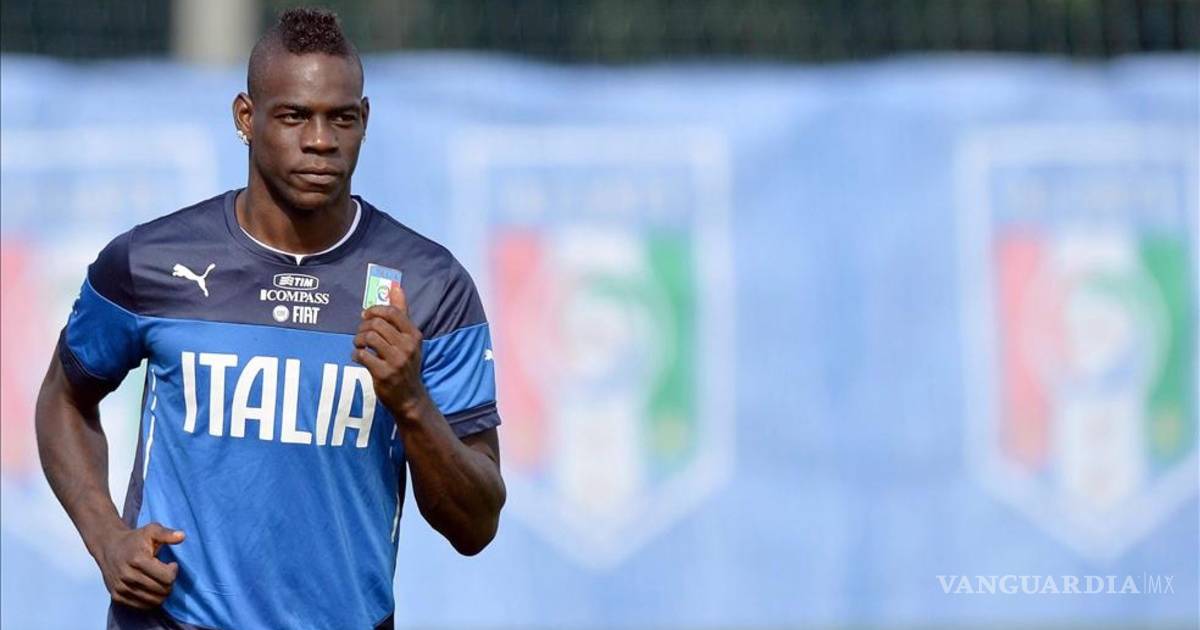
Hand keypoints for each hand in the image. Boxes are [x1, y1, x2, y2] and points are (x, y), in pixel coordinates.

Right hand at [96, 522, 183, 608]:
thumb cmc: (135, 539)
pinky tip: (150, 587)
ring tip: (159, 580)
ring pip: (154, 601)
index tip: (171, 564)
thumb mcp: (151, 530)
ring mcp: (121, 588)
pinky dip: (151, 600)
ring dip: (162, 592)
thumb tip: (182, 536)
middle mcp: (128, 576)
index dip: (174, 571)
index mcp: (138, 560)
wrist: (108, 547)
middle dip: (170, 582)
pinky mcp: (117, 597)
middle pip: (163, 590)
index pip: (167, 578)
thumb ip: (167, 534)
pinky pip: (142, 606)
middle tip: (165, 573)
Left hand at [352, 283, 426, 416]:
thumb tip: (396, 286)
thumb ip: (402, 312)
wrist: (410, 398)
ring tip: (359, 345)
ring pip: (369, 337)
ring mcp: (396, 361)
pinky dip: (356, 354)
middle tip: (361, 334)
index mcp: (414, 335)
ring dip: (358, 339)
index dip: (374, 310)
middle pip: (377, 324)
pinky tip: (359, 357)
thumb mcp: (409, 339)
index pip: (392, 312)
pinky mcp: (383, 374)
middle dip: (363, 326)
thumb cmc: (407, 364)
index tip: (366, 315)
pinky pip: (362, 355)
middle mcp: (407, 346)